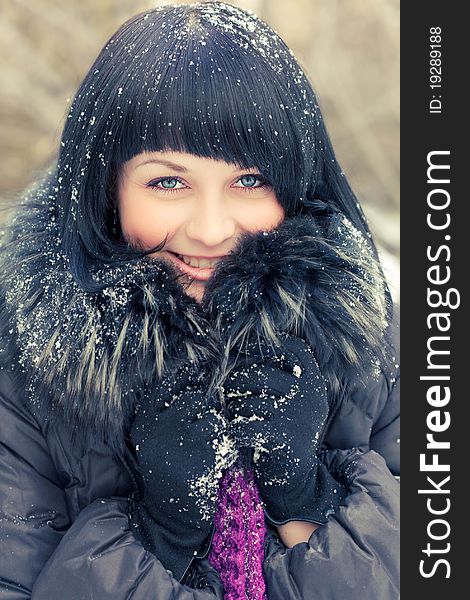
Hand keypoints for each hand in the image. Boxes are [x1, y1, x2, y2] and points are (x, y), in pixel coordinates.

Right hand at [130, 365, 237, 580]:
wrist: (170, 517)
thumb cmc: (167, 470)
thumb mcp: (156, 439)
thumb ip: (168, 409)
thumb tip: (196, 372)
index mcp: (144, 422)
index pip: (166, 385)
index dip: (184, 377)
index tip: (197, 374)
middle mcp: (158, 429)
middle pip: (195, 399)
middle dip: (205, 410)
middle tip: (204, 428)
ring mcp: (180, 444)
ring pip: (213, 418)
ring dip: (217, 430)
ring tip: (210, 446)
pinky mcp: (202, 459)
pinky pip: (224, 440)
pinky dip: (225, 449)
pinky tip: (215, 462)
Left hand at [224, 335, 345, 524]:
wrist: (297, 479)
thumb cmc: (286, 432)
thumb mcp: (295, 402)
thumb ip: (283, 376)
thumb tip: (247, 347)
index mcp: (313, 383)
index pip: (296, 350)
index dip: (270, 343)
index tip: (246, 346)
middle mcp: (308, 396)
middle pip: (262, 374)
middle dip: (237, 381)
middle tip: (227, 390)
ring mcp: (297, 416)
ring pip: (249, 401)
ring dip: (233, 408)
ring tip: (231, 414)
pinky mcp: (282, 438)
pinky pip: (245, 426)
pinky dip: (233, 430)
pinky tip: (232, 434)